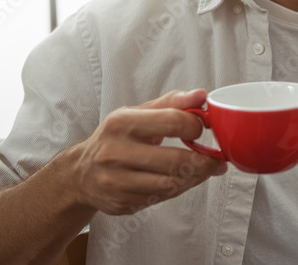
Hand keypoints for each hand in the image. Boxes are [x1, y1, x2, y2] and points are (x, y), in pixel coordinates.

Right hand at [69, 89, 226, 214]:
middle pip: (176, 160)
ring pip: (171, 184)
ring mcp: (116, 181)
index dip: (196, 126)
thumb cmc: (116, 138)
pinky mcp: (121, 203)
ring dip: (195, 178)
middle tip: (217, 160)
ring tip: (204, 171)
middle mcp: (115, 152)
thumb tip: (202, 95)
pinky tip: (183, 181)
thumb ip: (172, 103)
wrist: (80, 173)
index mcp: (122, 123)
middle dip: (205, 161)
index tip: (204, 129)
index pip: (173, 121)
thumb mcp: (138, 113)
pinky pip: (161, 198)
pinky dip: (178, 190)